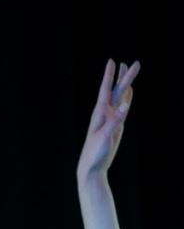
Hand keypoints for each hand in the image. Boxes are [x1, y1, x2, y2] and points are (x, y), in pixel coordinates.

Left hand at [78, 60, 139, 177]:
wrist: (92, 167)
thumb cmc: (95, 153)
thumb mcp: (105, 136)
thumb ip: (116, 120)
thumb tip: (126, 104)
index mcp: (100, 113)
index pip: (105, 90)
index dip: (109, 76)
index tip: (112, 62)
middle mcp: (105, 113)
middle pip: (117, 91)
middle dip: (125, 77)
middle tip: (135, 62)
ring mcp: (111, 119)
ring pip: (120, 97)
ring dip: (125, 84)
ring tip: (128, 70)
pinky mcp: (116, 125)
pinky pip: (124, 107)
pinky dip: (127, 98)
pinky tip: (129, 92)